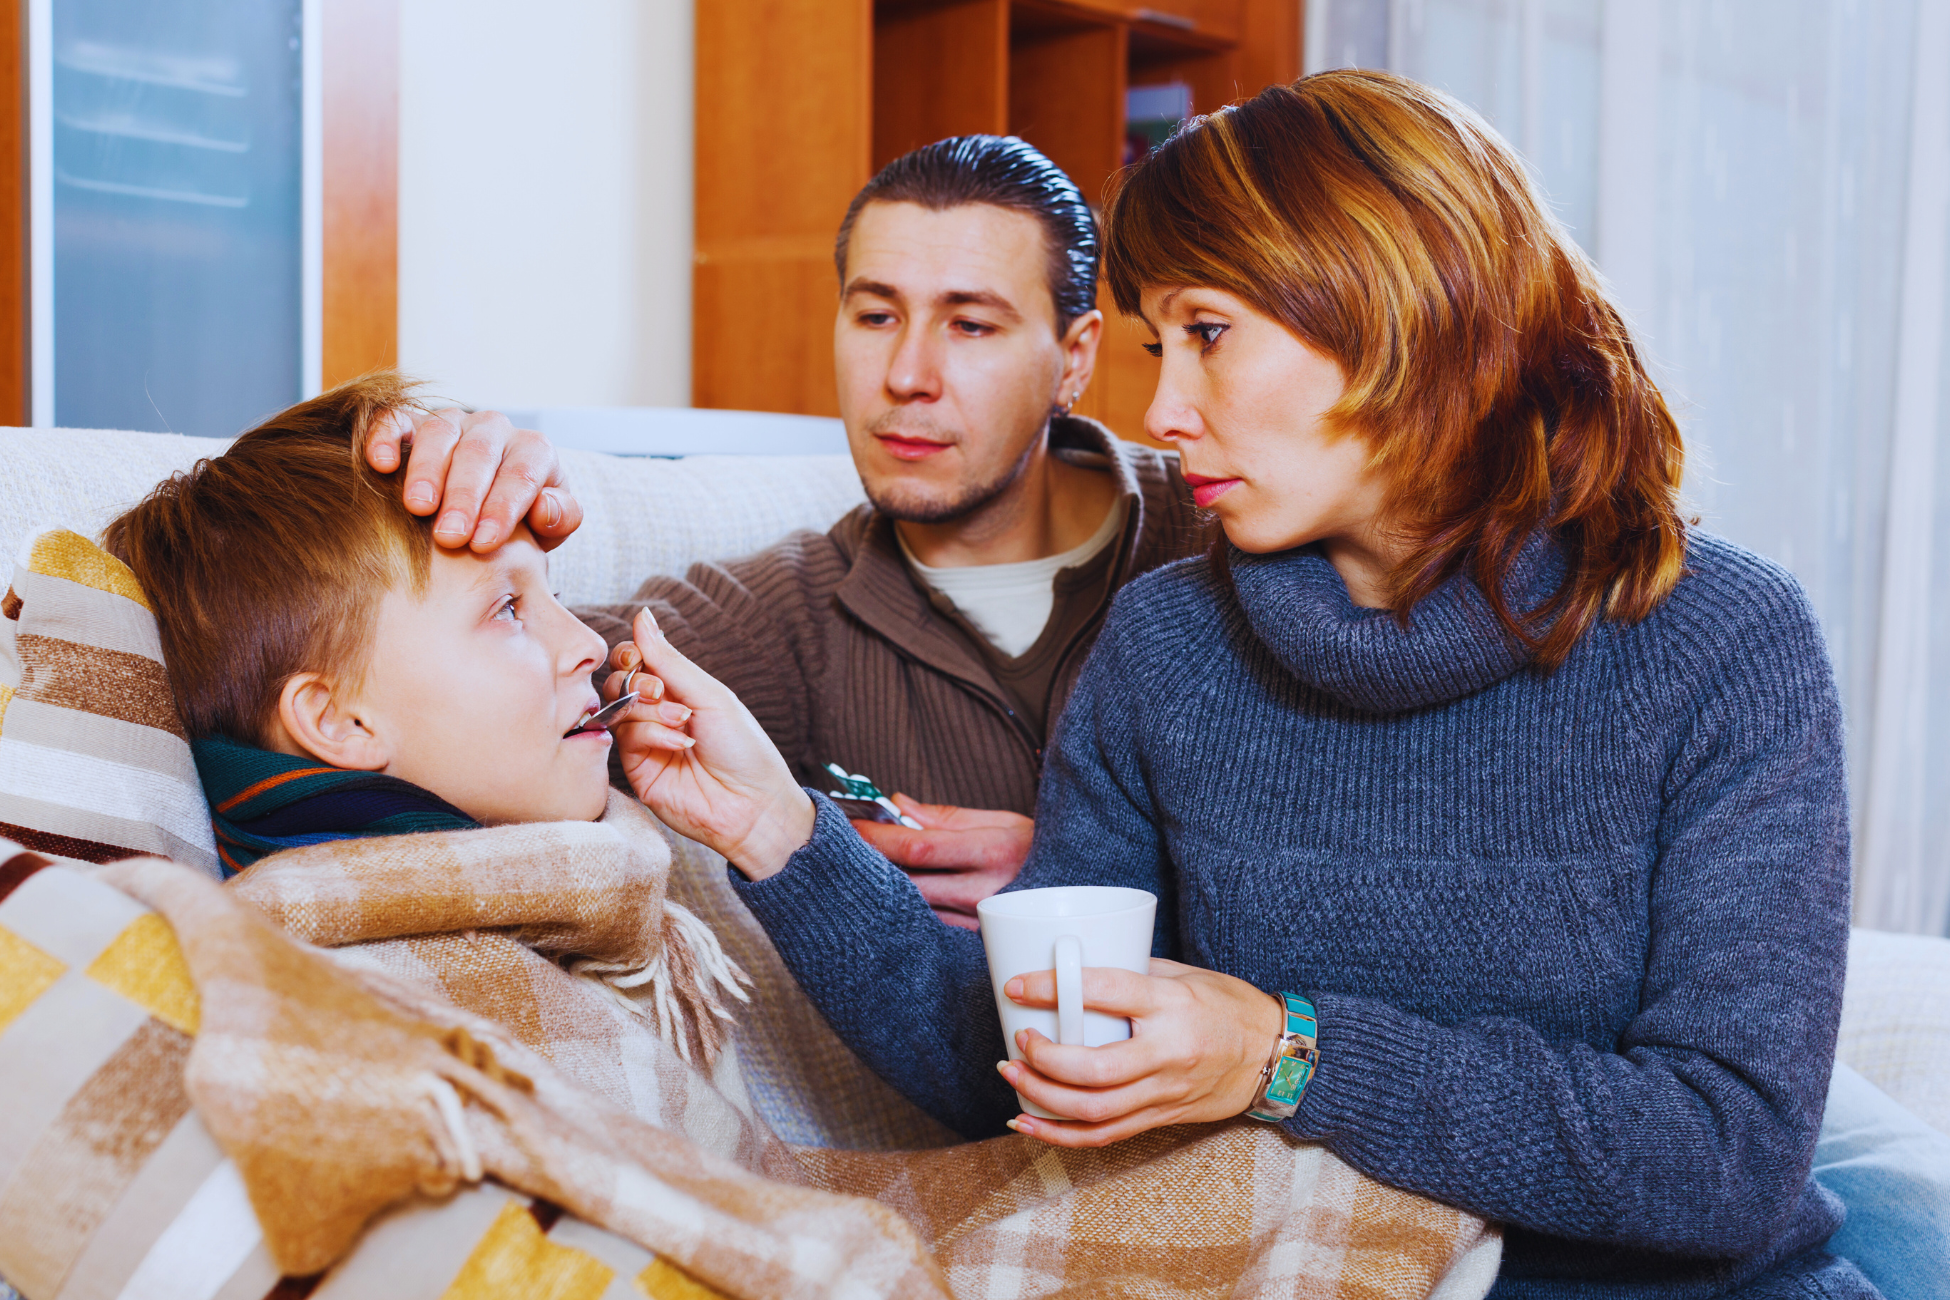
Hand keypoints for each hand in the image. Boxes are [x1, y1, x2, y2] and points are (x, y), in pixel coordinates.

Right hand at [366, 407, 582, 551]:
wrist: (484, 508)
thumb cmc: (521, 522)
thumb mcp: (548, 527)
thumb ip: (559, 518)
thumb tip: (545, 509)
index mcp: (533, 451)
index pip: (521, 475)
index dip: (503, 508)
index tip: (484, 543)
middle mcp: (493, 430)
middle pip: (479, 455)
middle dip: (464, 497)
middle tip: (449, 536)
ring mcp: (451, 423)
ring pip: (438, 434)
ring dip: (426, 471)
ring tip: (417, 507)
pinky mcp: (410, 423)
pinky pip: (395, 419)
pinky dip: (385, 437)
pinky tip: (381, 464)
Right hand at [605, 610, 813, 876]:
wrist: (753, 804)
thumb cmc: (743, 748)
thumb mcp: (710, 694)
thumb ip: (669, 659)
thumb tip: (642, 615)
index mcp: (678, 691)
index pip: (635, 660)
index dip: (630, 654)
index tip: (638, 657)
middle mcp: (656, 714)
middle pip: (618, 682)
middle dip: (636, 682)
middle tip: (662, 693)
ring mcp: (644, 742)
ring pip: (618, 708)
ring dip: (649, 710)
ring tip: (683, 723)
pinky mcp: (636, 769)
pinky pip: (624, 738)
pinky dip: (650, 734)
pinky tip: (679, 744)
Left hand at [850, 797, 1031, 930]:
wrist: (1074, 889)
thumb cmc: (1033, 850)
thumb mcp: (998, 820)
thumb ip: (944, 816)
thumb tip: (898, 804)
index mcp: (990, 852)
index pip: (919, 847)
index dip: (880, 836)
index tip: (854, 823)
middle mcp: (984, 892)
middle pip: (908, 882)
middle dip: (871, 862)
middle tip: (843, 844)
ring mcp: (978, 923)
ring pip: (914, 908)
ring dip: (884, 887)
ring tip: (862, 865)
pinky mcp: (974, 942)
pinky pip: (929, 925)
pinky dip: (905, 908)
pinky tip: (890, 894)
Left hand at [994, 958, 1283, 1147]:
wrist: (1274, 1056)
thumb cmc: (1228, 1006)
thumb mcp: (1183, 975)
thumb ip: (1132, 973)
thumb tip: (1077, 970)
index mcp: (1171, 1004)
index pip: (1106, 993)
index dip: (1054, 988)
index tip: (1017, 985)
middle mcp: (1167, 1052)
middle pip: (1095, 1069)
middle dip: (1043, 1059)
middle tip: (1017, 1041)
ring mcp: (1165, 1091)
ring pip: (1095, 1110)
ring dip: (1043, 1097)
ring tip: (1011, 1077)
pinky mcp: (1162, 1117)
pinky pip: (1105, 1135)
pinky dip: (1060, 1135)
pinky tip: (1027, 1124)